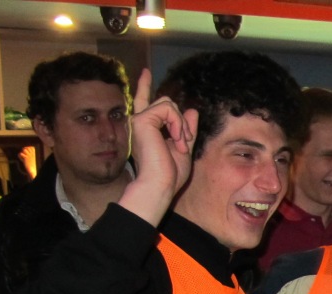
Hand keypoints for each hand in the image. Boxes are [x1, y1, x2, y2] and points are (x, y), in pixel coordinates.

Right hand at [118, 68, 198, 225]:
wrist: (160, 184)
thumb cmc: (170, 174)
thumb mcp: (183, 149)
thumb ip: (186, 130)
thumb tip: (192, 111)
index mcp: (148, 129)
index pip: (145, 102)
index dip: (145, 86)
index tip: (146, 72)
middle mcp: (141, 122)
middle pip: (166, 103)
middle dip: (181, 121)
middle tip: (183, 142)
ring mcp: (140, 120)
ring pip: (168, 103)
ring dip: (181, 124)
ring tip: (179, 144)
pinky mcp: (142, 120)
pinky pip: (168, 108)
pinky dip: (177, 124)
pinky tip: (176, 140)